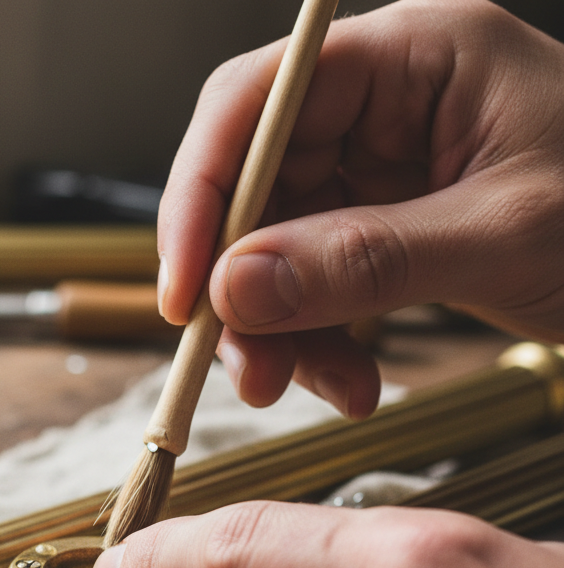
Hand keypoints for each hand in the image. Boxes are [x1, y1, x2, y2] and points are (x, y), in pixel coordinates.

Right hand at [158, 0, 563, 415]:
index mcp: (413, 59)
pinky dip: (319, 343)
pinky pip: (314, 285)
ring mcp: (379, 170)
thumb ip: (365, 258)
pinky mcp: (382, 228)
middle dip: (240, 288)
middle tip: (245, 366)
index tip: (185, 292)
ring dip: (278, 331)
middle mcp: (382, 106)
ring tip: (315, 387)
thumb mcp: (504, 236)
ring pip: (273, 249)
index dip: (202, 196)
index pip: (256, 104)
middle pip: (254, 188)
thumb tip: (234, 286)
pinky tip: (352, 381)